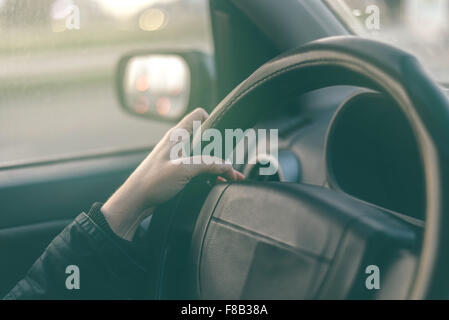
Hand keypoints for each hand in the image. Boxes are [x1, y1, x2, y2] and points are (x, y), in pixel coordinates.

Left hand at [101, 108, 244, 239]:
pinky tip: (220, 184)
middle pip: (205, 138)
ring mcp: (179, 159)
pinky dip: (211, 175)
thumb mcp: (182, 170)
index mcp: (177, 136)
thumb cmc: (151, 182)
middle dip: (220, 148)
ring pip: (204, 156)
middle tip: (231, 161)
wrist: (135, 202)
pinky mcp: (179, 173)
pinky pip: (199, 170)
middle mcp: (178, 145)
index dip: (212, 120)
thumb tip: (227, 165)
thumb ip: (207, 165)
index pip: (198, 116)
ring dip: (217, 165)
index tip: (222, 136)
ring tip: (231, 177)